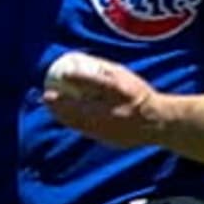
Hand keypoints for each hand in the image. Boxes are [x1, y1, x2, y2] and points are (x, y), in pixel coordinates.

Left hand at [41, 54, 162, 148]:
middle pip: (83, 107)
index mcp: (124, 92)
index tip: (64, 73)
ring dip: (63, 114)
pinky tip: (64, 117)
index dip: (80, 77)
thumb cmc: (137, 95)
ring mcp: (113, 127)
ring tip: (50, 106)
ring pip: (81, 121)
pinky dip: (73, 122)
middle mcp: (117, 111)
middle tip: (47, 94)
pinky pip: (86, 130)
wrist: (156, 122)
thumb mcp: (124, 78)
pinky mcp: (109, 139)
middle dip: (61, 102)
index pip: (99, 82)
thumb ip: (102, 70)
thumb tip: (76, 64)